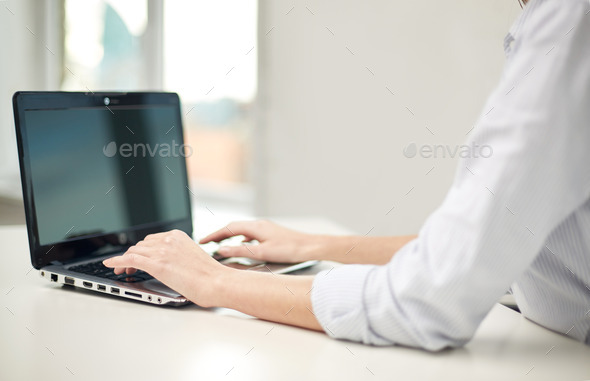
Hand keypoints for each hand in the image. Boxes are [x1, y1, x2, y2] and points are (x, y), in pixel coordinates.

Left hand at [103, 229, 226, 306]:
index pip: (151, 239)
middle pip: (141, 245)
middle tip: (128, 267)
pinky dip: (117, 261)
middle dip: (133, 255)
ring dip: (125, 261)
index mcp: (178, 236)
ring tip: (122, 271)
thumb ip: (178, 255)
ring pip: (134, 251)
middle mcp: (169, 240)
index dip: (141, 250)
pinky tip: (110, 265)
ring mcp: (162, 251)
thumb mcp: (192, 258)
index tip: (137, 258)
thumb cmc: (210, 276)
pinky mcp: (158, 264)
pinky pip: (130, 259)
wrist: (217, 282)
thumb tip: (167, 263)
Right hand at [199, 220, 320, 262]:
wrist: (310, 247)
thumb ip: (240, 251)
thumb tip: (222, 250)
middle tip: (207, 243)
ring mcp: (265, 228)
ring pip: (242, 230)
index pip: (228, 228)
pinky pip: (250, 234)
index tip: (202, 241)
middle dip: (219, 235)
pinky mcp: (271, 234)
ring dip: (230, 237)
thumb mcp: (261, 253)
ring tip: (221, 245)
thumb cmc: (290, 249)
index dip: (214, 235)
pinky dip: (241, 239)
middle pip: (234, 227)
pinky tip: (242, 246)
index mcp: (255, 227)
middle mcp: (259, 225)